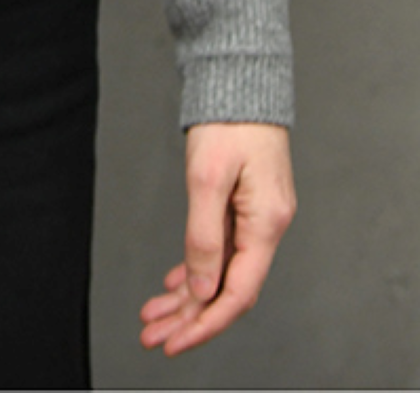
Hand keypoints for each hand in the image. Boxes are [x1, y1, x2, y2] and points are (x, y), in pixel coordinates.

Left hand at [139, 120, 294, 356]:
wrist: (242, 76)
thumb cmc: (229, 119)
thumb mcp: (208, 177)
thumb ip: (204, 236)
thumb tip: (201, 288)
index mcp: (266, 223)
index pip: (238, 293)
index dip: (205, 323)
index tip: (174, 341)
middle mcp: (267, 225)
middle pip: (228, 288)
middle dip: (190, 317)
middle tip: (153, 336)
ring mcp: (257, 215)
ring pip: (221, 271)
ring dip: (188, 296)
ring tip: (153, 316)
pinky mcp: (246, 204)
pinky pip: (222, 249)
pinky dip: (197, 267)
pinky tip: (175, 282)